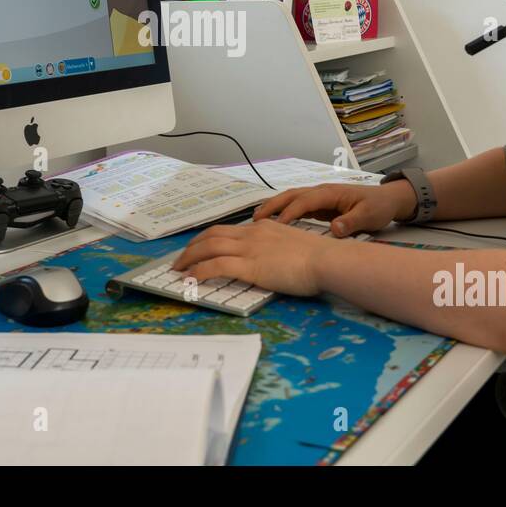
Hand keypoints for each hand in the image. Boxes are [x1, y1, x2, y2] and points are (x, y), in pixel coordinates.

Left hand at [170, 218, 340, 296]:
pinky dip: (199, 271)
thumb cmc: (319, 257)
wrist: (327, 260)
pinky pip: (216, 265)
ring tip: (178, 270)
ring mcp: (250, 249)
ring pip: (208, 247)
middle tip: (180, 260)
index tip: (198, 249)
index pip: (228, 230)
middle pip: (212, 235)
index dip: (208, 239)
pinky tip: (191, 279)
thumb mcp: (293, 244)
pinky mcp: (250, 266)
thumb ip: (277, 248)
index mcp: (263, 228)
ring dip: (189, 258)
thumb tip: (270, 259)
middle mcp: (252, 234)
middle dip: (192, 247)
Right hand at [252, 183, 414, 236]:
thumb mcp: (369, 216)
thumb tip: (335, 230)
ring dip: (274, 207)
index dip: (289, 213)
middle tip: (254, 220)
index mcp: (330, 193)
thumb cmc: (378, 207)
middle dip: (272, 205)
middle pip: (291, 195)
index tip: (276, 227)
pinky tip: (274, 224)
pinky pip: (297, 207)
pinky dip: (283, 212)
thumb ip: (351, 222)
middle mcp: (321, 192)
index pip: (304, 201)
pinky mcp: (320, 205)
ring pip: (291, 199)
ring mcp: (320, 197)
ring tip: (256, 221)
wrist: (388, 199)